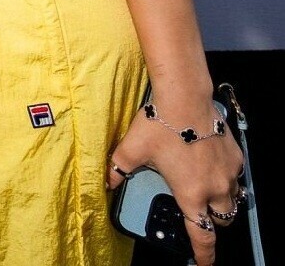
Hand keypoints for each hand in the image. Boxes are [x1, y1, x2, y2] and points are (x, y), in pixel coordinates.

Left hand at [107, 99, 244, 265]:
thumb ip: (119, 169)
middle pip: (222, 221)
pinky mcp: (235, 155)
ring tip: (209, 192)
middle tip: (200, 214)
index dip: (205, 255)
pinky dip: (227, 176)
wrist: (184, 97)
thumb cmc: (160, 123)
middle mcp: (214, 188)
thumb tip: (109, 180)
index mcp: (191, 194)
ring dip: (223, 201)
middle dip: (212, 223)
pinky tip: (213, 164)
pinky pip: (236, 175)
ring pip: (233, 199)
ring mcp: (227, 172)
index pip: (203, 236)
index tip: (205, 263)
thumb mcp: (132, 149)